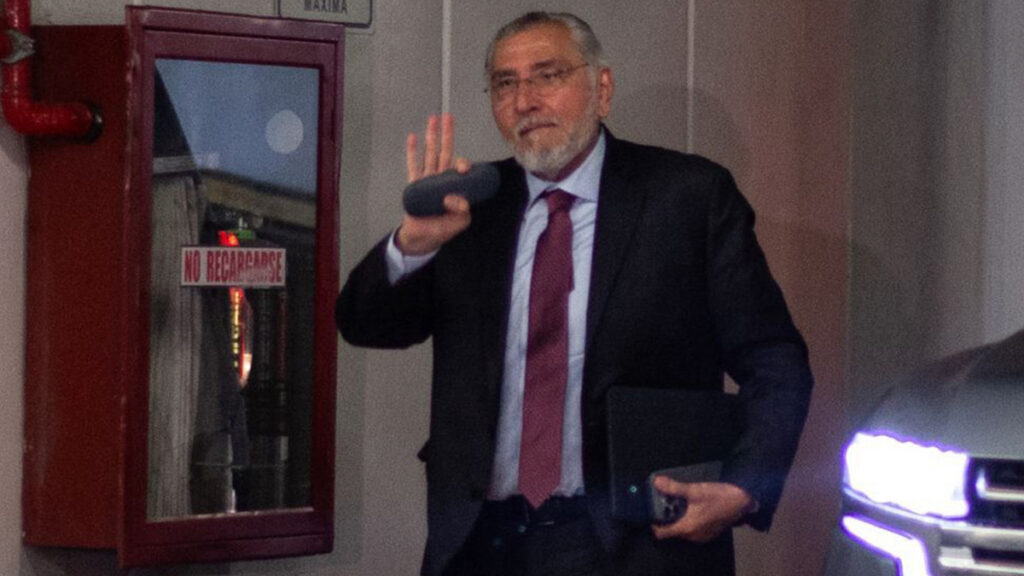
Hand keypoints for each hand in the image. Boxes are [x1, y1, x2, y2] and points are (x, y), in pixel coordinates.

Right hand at [396, 114, 471, 254]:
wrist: (421, 238)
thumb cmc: (441, 230)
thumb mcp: (458, 223)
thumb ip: (460, 212)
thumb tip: (455, 198)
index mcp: (455, 186)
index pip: (459, 168)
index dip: (462, 163)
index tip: (464, 168)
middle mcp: (442, 179)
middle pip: (444, 152)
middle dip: (447, 135)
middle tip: (448, 117)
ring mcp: (427, 180)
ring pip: (430, 154)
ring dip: (431, 137)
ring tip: (433, 119)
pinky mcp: (414, 185)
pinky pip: (413, 165)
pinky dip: (412, 152)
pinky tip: (412, 137)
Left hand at [650, 477, 754, 542]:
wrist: (743, 501)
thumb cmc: (718, 496)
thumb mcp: (695, 490)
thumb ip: (674, 488)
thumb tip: (656, 481)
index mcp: (687, 528)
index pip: (661, 533)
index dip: (653, 523)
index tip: (651, 510)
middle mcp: (693, 536)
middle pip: (671, 531)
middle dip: (666, 517)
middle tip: (664, 501)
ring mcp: (702, 536)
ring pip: (682, 530)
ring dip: (677, 518)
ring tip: (676, 502)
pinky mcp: (709, 533)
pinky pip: (692, 529)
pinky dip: (688, 520)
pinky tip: (690, 507)